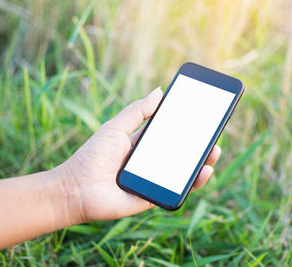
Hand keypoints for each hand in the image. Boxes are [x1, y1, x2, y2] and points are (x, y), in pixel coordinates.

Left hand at [58, 88, 220, 222]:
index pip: (170, 135)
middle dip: (200, 144)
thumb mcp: (116, 127)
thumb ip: (137, 111)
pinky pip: (178, 190)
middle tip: (214, 134)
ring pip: (184, 172)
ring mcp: (154, 180)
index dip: (187, 127)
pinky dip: (193, 182)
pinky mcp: (154, 197)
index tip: (203, 116)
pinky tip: (203, 171)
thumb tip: (160, 91)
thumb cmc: (92, 156)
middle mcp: (151, 163)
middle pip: (181, 153)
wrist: (76, 188)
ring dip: (203, 162)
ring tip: (214, 151)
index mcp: (142, 145)